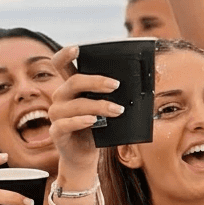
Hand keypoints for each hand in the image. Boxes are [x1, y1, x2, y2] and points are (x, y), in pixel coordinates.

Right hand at [47, 47, 122, 175]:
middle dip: (96, 81)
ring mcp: (56, 115)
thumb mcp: (108, 108)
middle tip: (116, 85)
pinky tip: (93, 121)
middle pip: (73, 82)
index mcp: (71, 87)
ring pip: (74, 104)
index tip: (78, 48)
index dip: (65, 54)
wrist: (86, 156)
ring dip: (98, 105)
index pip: (60, 64)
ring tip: (118, 110)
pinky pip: (65, 124)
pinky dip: (80, 121)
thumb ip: (117, 94)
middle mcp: (60, 97)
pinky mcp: (57, 132)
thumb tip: (147, 80)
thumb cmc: (99, 128)